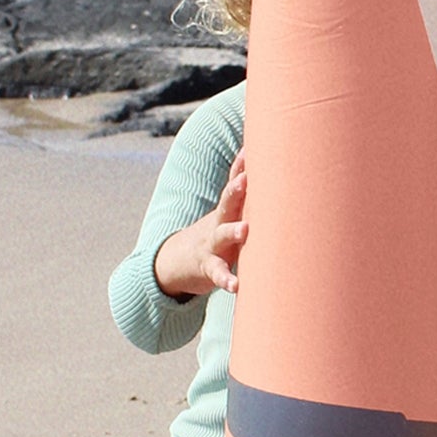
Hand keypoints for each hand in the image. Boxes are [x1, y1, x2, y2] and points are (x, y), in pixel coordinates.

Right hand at [152, 152, 248, 297]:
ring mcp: (212, 245)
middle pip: (226, 204)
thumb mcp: (229, 212)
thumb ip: (243, 192)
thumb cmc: (217, 232)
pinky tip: (236, 286)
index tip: (249, 151)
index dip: (240, 167)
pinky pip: (219, 273)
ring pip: (221, 237)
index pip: (233, 184)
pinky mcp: (210, 268)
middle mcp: (218, 223)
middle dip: (235, 191)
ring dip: (232, 232)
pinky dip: (227, 279)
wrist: (180, 261)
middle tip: (245, 180)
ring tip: (244, 229)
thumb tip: (256, 159)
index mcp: (228, 210)